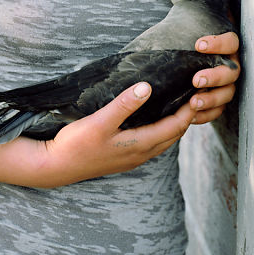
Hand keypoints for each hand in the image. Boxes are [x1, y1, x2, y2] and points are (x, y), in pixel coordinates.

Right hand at [30, 81, 197, 186]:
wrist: (55, 167)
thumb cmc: (76, 144)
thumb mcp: (99, 121)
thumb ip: (123, 105)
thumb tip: (146, 87)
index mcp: (139, 145)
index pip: (175, 127)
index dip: (188, 110)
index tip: (198, 92)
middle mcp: (141, 155)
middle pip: (174, 136)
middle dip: (187, 117)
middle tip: (195, 96)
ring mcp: (132, 158)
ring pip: (164, 142)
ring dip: (175, 125)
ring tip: (180, 106)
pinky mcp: (123, 158)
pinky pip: (152, 144)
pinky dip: (161, 131)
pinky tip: (155, 120)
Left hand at [188, 0, 239, 124]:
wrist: (200, 52)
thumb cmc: (206, 31)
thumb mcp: (208, 13)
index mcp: (229, 42)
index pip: (230, 41)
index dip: (217, 43)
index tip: (198, 44)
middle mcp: (233, 63)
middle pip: (232, 73)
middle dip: (215, 76)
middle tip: (196, 78)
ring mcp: (228, 84)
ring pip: (226, 95)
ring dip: (211, 99)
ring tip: (192, 101)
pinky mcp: (218, 101)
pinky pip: (217, 112)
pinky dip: (205, 115)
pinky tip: (190, 115)